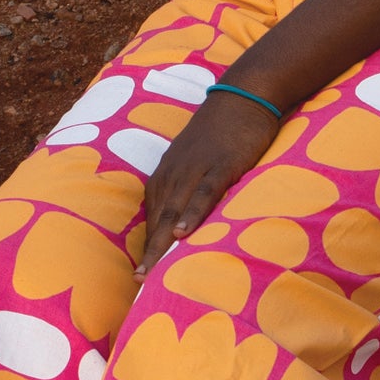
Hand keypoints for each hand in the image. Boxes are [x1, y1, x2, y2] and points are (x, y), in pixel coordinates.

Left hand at [133, 90, 285, 277]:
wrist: (240, 97)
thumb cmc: (219, 135)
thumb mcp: (195, 163)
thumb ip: (188, 191)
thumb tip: (184, 225)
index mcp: (165, 177)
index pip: (151, 219)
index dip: (146, 248)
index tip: (139, 277)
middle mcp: (173, 175)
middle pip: (157, 220)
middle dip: (148, 253)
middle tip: (139, 282)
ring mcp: (195, 170)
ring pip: (174, 211)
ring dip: (162, 242)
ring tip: (152, 270)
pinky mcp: (220, 166)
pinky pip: (204, 194)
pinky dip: (192, 213)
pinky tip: (183, 233)